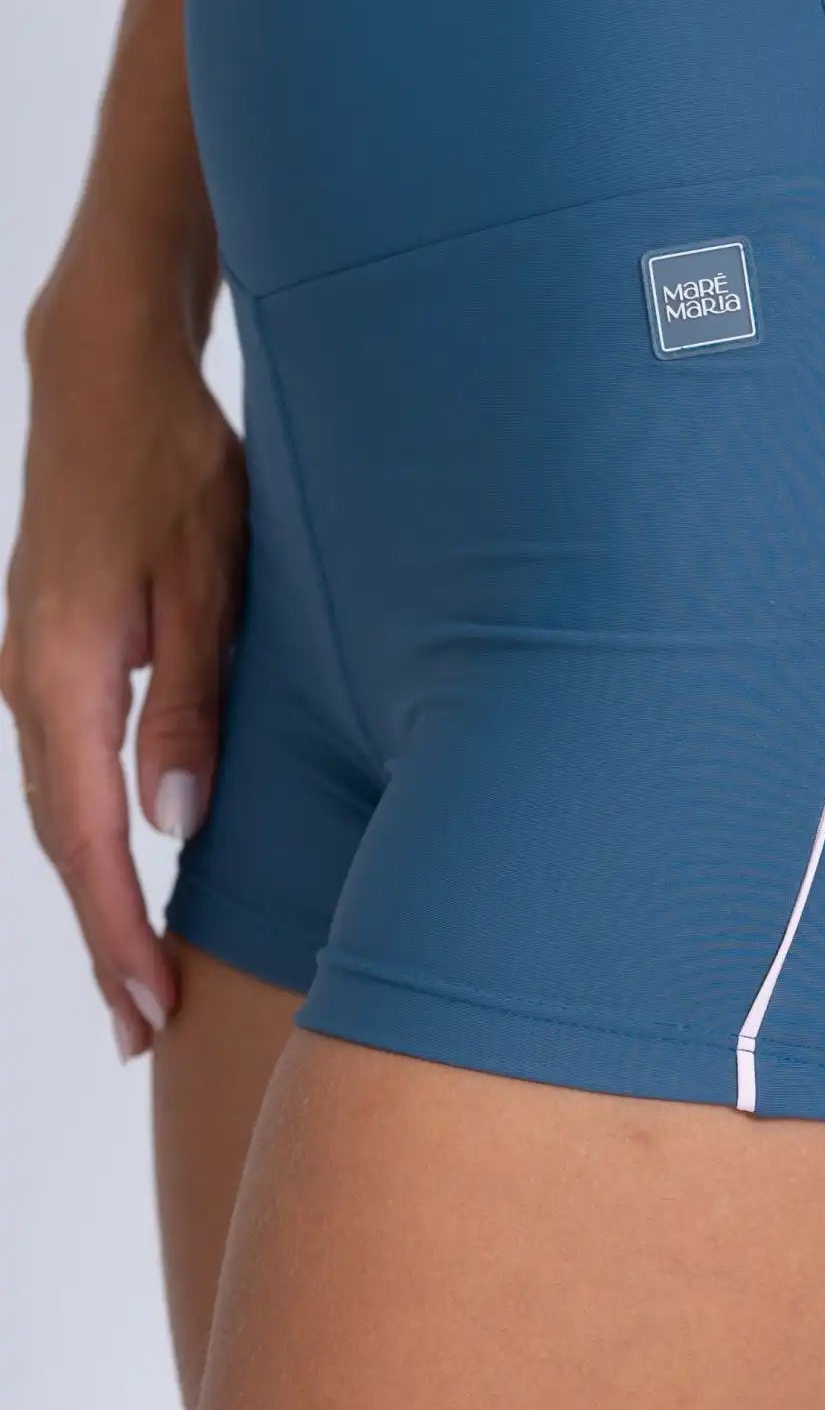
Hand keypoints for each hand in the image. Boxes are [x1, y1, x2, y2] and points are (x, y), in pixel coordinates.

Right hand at [2, 245, 243, 1061]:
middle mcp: (29, 683)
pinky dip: (92, 833)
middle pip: (63, 840)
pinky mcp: (50, 653)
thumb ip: (192, 704)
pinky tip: (124, 867)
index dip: (118, 933)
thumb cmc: (176, 467)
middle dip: (104, 939)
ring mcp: (29, 667)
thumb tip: (170, 825)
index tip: (149, 1011)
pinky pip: (64, 768)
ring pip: (60, 809)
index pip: (88, 837)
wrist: (106, 378)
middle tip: (145, 1032)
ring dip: (97, 896)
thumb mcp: (210, 581)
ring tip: (136, 977)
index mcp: (66, 675)